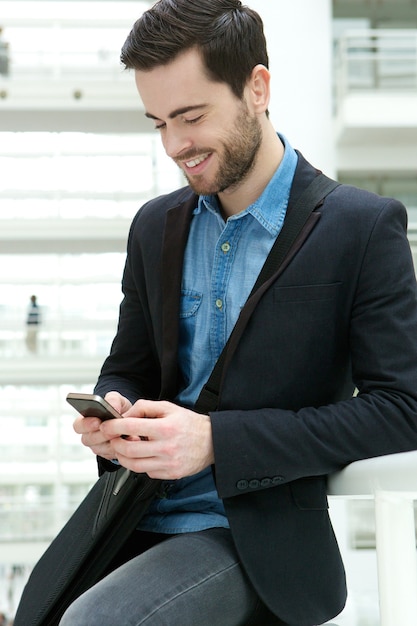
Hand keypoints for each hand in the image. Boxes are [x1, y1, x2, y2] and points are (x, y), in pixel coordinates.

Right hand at [72, 392, 131, 460]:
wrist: (131, 419)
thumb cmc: (119, 408)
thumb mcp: (116, 400)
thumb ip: (112, 400)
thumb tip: (112, 407)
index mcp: (86, 421)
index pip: (78, 426)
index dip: (86, 424)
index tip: (97, 421)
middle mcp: (89, 436)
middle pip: (89, 439)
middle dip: (103, 434)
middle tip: (114, 430)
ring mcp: (99, 447)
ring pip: (101, 448)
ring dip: (113, 442)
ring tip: (124, 434)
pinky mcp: (110, 454)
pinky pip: (113, 454)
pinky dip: (123, 447)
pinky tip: (132, 440)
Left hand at [100, 399, 214, 479]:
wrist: (212, 442)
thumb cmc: (189, 423)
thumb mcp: (168, 407)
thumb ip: (145, 407)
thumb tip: (125, 415)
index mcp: (165, 427)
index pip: (130, 427)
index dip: (113, 426)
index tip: (106, 425)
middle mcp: (166, 447)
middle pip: (128, 449)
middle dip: (115, 443)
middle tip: (113, 438)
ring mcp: (168, 463)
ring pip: (134, 465)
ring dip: (122, 457)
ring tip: (123, 448)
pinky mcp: (170, 474)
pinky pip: (146, 472)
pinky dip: (138, 464)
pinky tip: (141, 456)